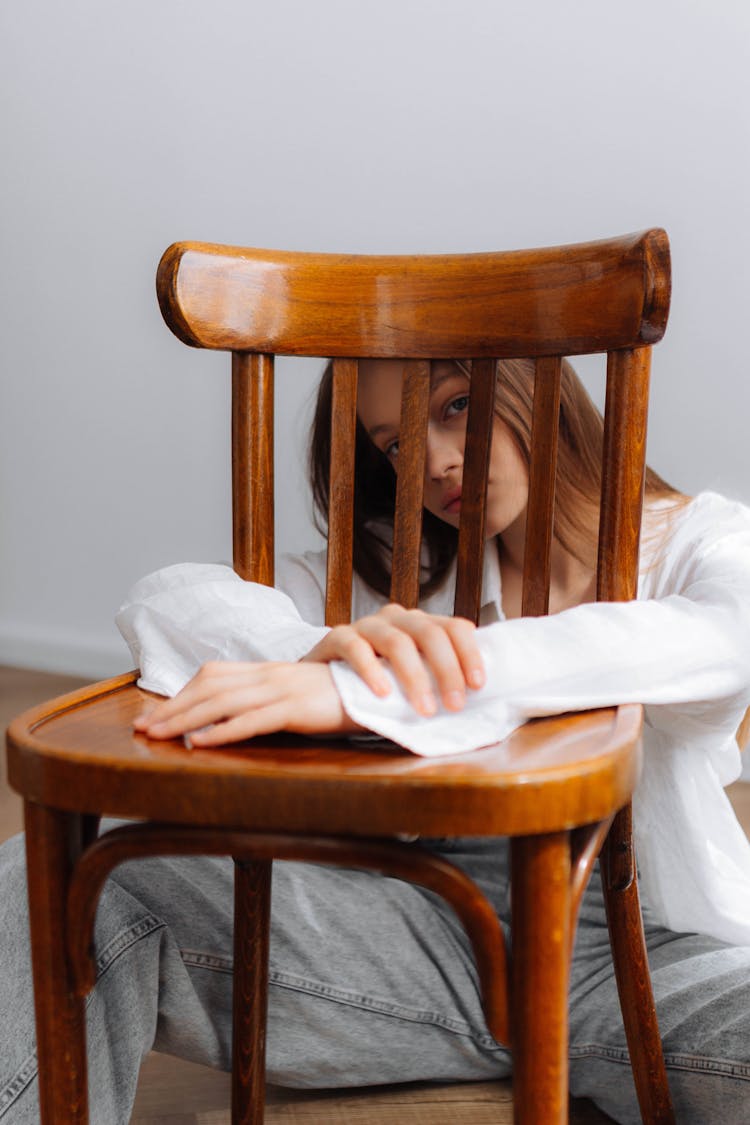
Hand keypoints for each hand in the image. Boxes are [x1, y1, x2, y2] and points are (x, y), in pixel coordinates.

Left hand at [133, 661, 361, 746]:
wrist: (378, 691)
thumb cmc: (336, 698)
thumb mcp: (294, 695)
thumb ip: (263, 701)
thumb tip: (226, 721)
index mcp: (266, 671)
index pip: (211, 676)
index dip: (179, 695)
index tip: (153, 716)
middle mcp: (268, 675)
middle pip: (208, 688)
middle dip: (171, 709)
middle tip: (142, 729)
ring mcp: (281, 689)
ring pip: (221, 702)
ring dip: (185, 720)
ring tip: (158, 736)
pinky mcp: (295, 708)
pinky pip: (252, 719)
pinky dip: (222, 731)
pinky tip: (200, 742)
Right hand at [301, 604, 484, 715]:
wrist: (318, 683)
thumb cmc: (376, 686)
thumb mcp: (411, 680)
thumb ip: (437, 680)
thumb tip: (478, 703)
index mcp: (421, 624)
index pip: (455, 627)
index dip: (469, 654)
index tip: (478, 686)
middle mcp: (396, 618)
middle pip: (430, 634)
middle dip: (447, 670)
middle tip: (454, 705)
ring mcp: (366, 625)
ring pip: (397, 642)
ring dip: (415, 677)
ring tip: (424, 710)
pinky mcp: (336, 637)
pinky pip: (355, 648)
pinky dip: (372, 671)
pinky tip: (382, 693)